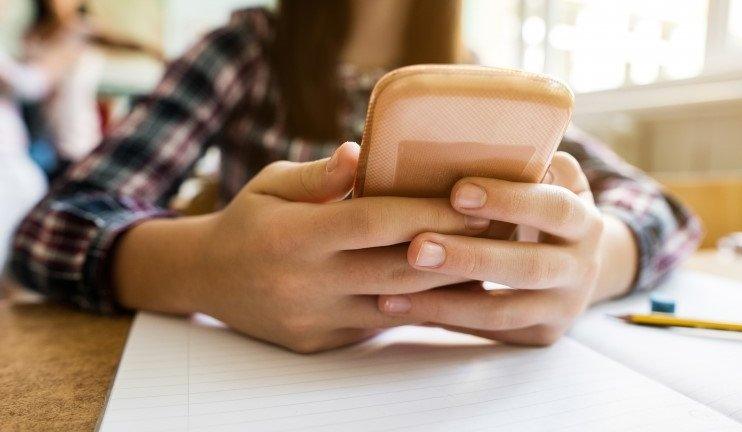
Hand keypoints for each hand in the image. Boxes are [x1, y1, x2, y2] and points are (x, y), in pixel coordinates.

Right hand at [184, 143, 488, 352]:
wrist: (207, 279)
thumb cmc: (248, 221)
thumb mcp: (271, 185)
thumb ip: (319, 176)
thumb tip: (361, 152)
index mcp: (292, 236)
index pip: (372, 222)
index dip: (425, 211)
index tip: (470, 200)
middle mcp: (305, 283)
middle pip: (396, 269)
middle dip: (454, 250)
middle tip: (499, 229)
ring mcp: (315, 319)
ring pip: (397, 306)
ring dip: (447, 286)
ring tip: (490, 261)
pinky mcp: (322, 342)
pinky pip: (380, 326)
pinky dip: (418, 307)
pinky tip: (450, 290)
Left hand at [377, 152, 608, 345]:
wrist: (577, 260)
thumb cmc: (542, 203)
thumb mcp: (548, 178)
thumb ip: (520, 160)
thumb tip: (459, 138)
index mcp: (583, 219)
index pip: (552, 208)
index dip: (508, 200)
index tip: (458, 192)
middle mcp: (580, 267)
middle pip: (528, 267)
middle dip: (471, 258)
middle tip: (417, 249)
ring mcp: (562, 307)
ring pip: (502, 312)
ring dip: (446, 302)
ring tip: (391, 290)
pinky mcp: (540, 334)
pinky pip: (487, 332)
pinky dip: (444, 319)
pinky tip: (400, 307)